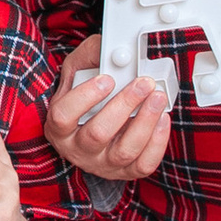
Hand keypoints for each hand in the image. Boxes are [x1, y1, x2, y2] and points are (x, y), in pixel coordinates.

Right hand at [48, 38, 171, 181]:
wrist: (95, 121)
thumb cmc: (85, 94)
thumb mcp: (79, 70)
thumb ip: (92, 55)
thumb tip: (114, 48)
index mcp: (59, 126)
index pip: (63, 116)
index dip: (85, 97)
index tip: (107, 79)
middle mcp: (77, 149)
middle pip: (98, 133)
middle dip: (124, 105)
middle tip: (143, 83)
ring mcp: (102, 163)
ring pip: (124, 150)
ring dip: (145, 121)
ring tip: (157, 98)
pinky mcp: (125, 171)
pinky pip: (143, 164)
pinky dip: (157, 142)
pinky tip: (162, 119)